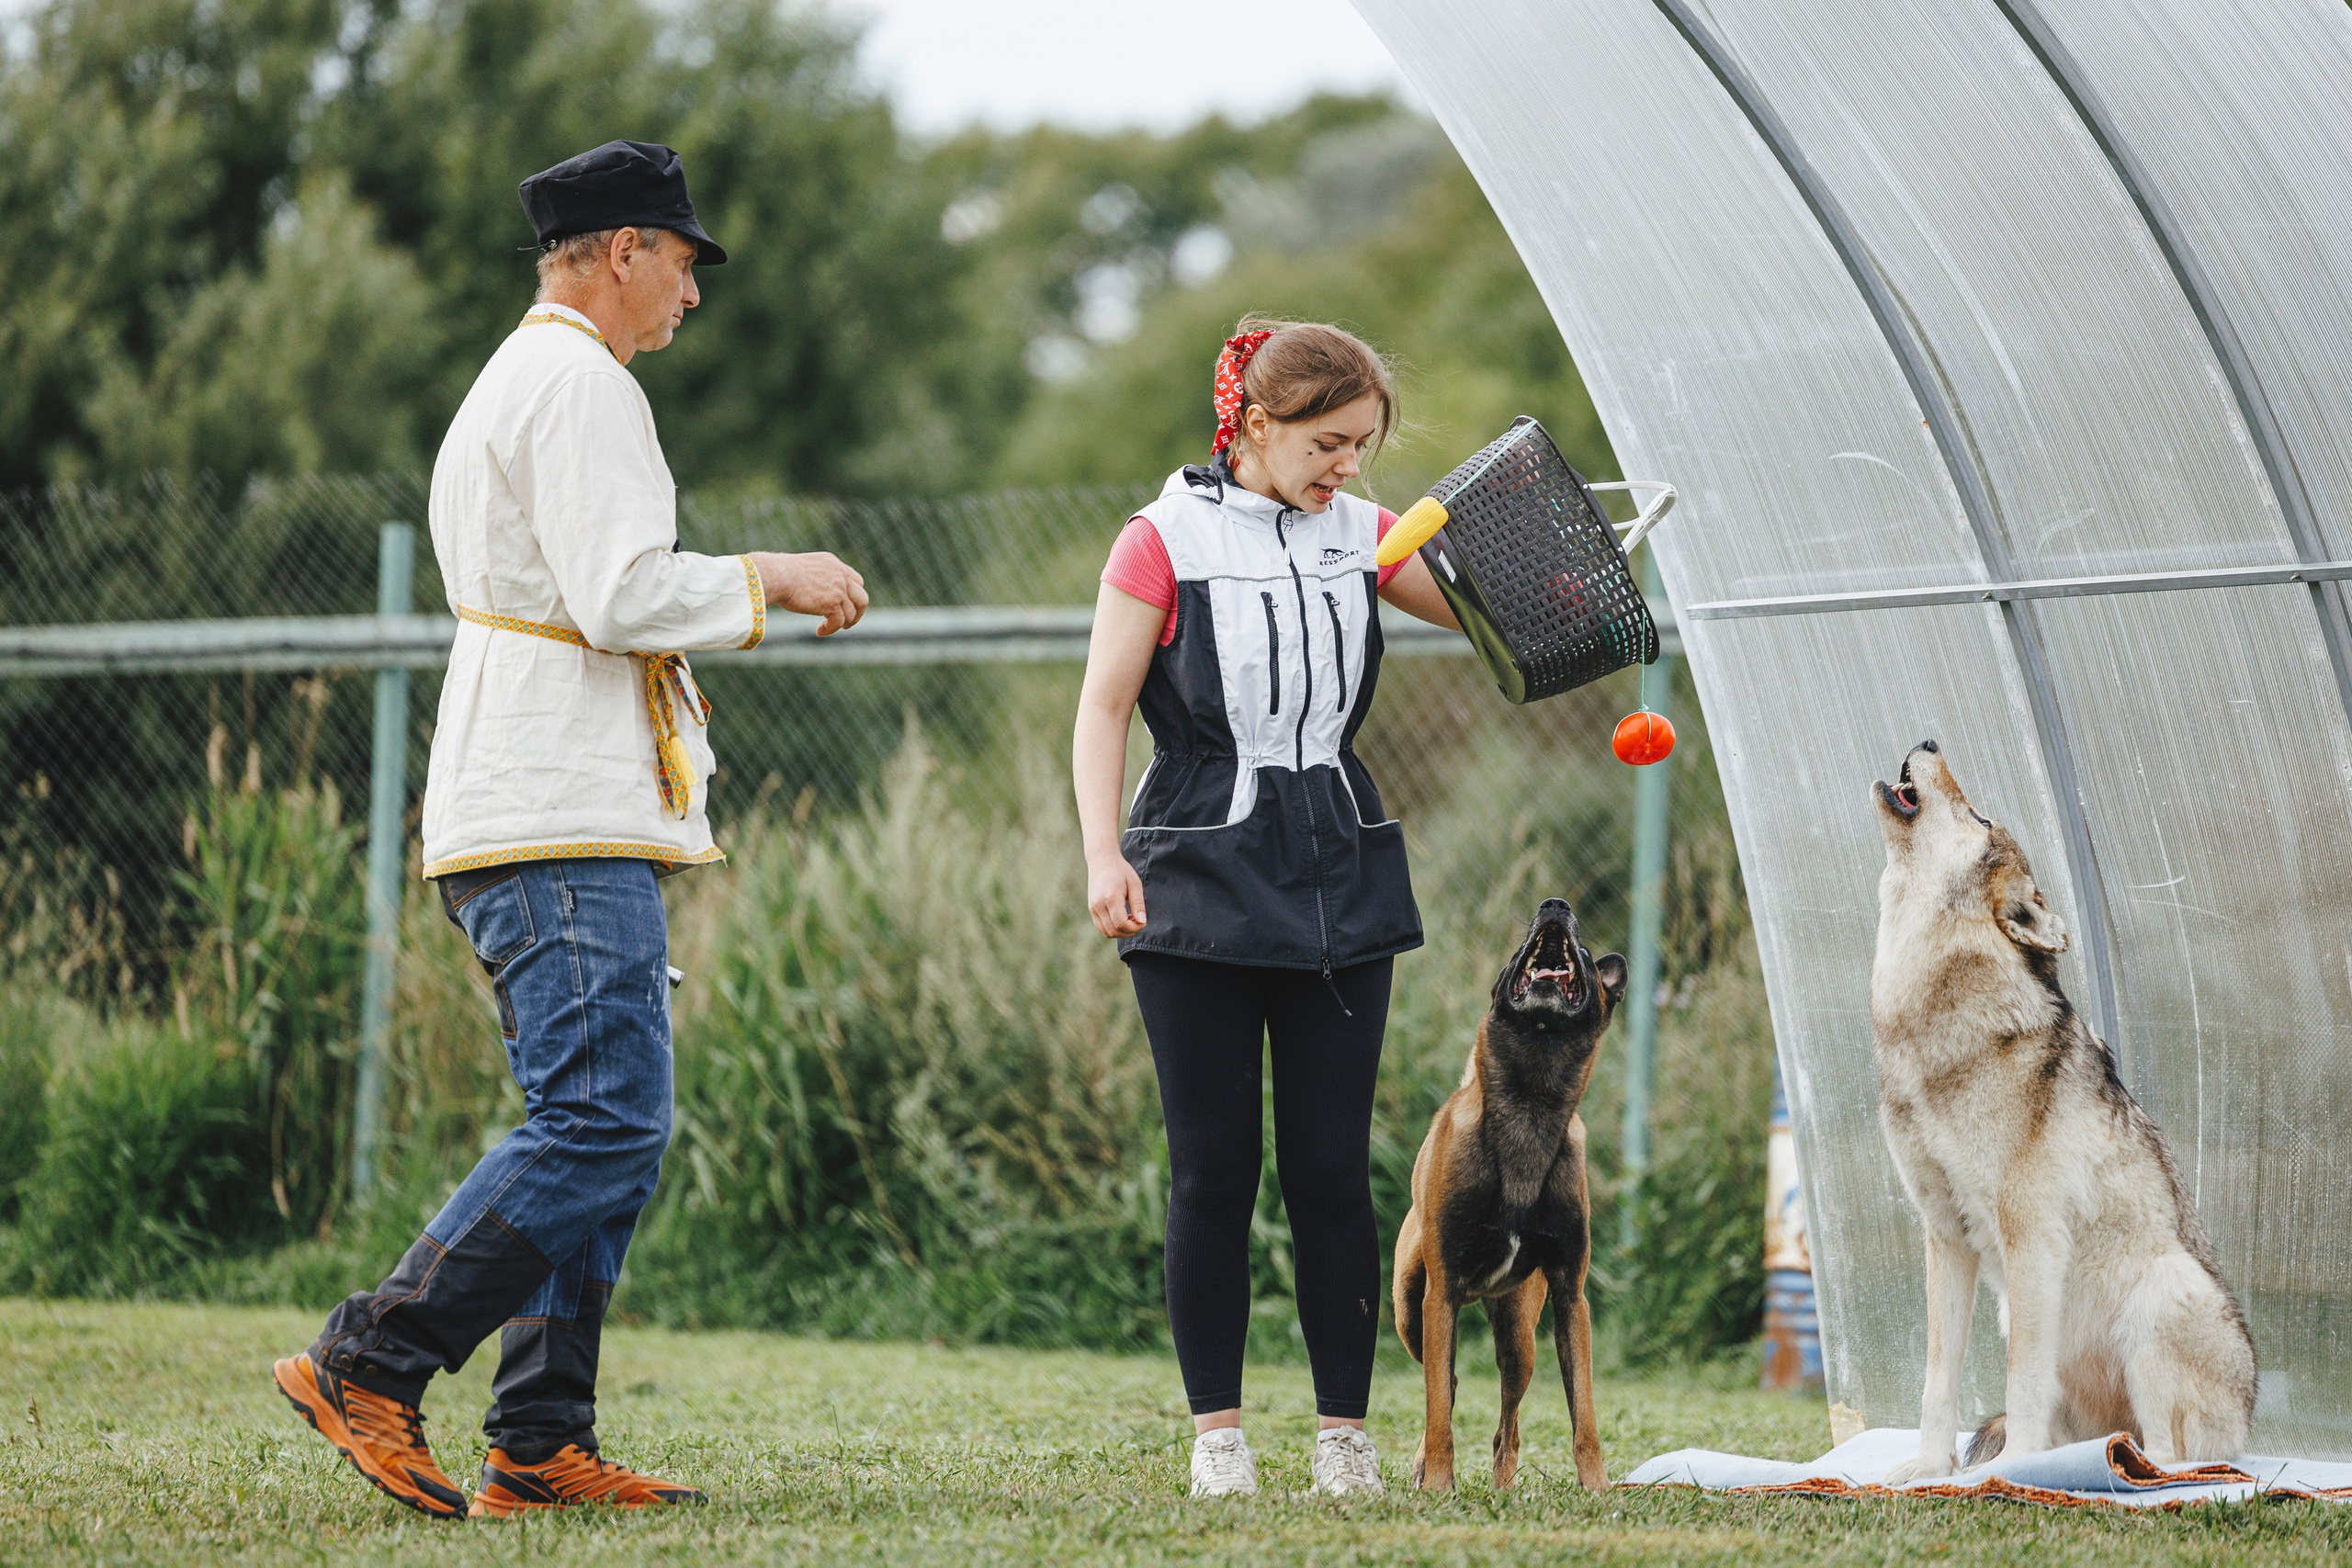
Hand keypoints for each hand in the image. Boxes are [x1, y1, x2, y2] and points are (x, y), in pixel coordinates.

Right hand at [752, 550, 867, 634]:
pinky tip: (819, 631)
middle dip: (857, 612)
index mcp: (833, 563)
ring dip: (842, 624)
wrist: (776, 575)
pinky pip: (838, 622)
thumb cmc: (779, 573)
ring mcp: (838, 589)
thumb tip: (813, 592)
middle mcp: (840, 574)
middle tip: (848, 622)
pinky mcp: (832, 604)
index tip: (845, 605)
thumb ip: (815, 578)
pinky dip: (830, 629)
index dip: (853, 595)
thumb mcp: (803, 569)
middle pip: (862, 597)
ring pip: (851, 613)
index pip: (856, 580)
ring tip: (828, 628)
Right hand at [1087, 849, 1146, 937]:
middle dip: (1129, 932)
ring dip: (1121, 932)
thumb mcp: (1134, 884)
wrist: (1102, 861)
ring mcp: (1093, 908)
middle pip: (1114, 931)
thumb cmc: (1121, 871)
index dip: (1135, 928)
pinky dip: (1113, 929)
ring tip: (1130, 920)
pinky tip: (1122, 919)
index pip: (1121, 924)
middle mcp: (1098, 905)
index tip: (1143, 922)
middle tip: (1139, 922)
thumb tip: (1142, 922)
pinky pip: (1101, 927)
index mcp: (1110, 898)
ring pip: (1106, 932)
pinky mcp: (1091, 910)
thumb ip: (1138, 904)